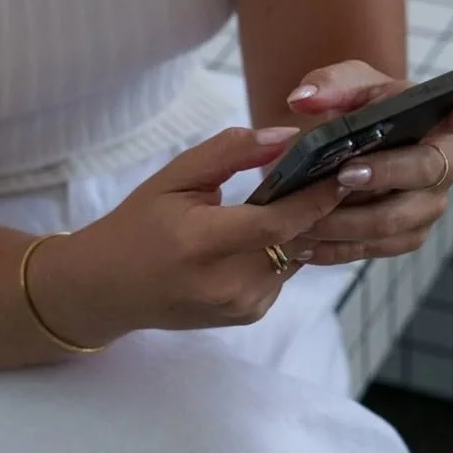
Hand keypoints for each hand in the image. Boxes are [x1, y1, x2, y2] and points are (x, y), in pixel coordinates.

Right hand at [37, 126, 344, 343]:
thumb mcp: (173, 178)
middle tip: (330, 169)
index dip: (316, 196)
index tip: (343, 166)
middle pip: (295, 240)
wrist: (109, 290)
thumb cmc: (137, 226)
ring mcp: (239, 306)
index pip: (278, 223)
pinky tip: (262, 233)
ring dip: (299, 227)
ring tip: (296, 195)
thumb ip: (229, 152)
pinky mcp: (248, 316)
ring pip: (294, 257)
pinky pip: (282, 274)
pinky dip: (280, 250)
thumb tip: (286, 136)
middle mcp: (226, 284)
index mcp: (202, 245)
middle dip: (315, 205)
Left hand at [286, 60, 452, 264]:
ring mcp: (426, 206)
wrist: (345, 151)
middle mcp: (441, 166)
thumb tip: (302, 99)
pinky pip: (373, 249)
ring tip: (305, 218)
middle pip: (421, 174)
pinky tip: (306, 244)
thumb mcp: (343, 89)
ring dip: (345, 222)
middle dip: (380, 176)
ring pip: (391, 222)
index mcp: (435, 122)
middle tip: (341, 176)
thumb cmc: (355, 113)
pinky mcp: (405, 237)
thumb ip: (326, 86)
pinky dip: (336, 248)